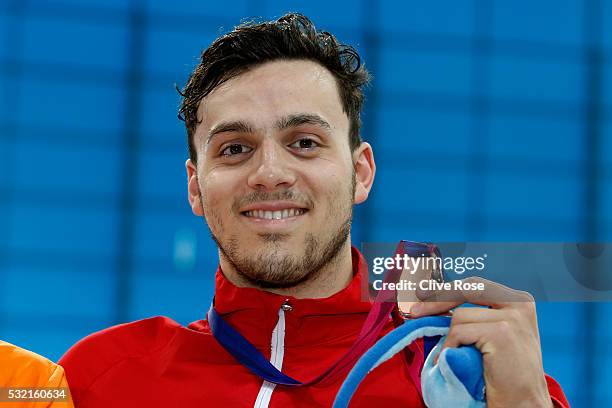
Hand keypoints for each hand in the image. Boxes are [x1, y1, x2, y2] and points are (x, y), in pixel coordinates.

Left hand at [409, 277, 552, 407]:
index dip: (446, 289)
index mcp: (519, 301)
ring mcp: (512, 318)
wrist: (522, 404)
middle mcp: (519, 304)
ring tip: (460, 356)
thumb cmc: (505, 372)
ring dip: (451, 339)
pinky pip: (459, 333)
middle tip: (415, 311)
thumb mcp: (495, 334)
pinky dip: (451, 347)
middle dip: (437, 299)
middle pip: (466, 289)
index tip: (423, 295)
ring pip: (459, 317)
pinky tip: (460, 361)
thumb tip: (435, 300)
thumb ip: (477, 315)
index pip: (475, 285)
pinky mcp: (501, 333)